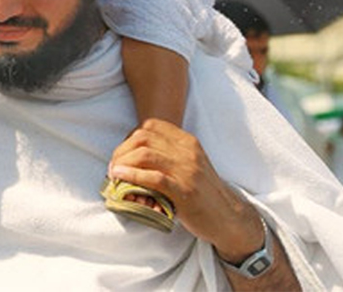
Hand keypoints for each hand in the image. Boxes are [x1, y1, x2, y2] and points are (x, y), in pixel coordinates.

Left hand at [108, 119, 263, 260]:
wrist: (228, 217)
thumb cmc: (204, 192)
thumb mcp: (190, 164)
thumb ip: (169, 154)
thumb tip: (134, 153)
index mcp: (188, 142)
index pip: (151, 125)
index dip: (130, 136)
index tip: (123, 152)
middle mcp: (188, 152)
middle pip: (143, 138)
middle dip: (121, 150)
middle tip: (113, 165)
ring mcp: (187, 171)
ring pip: (145, 154)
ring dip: (122, 163)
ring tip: (114, 173)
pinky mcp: (185, 192)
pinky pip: (154, 178)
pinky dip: (132, 176)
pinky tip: (120, 177)